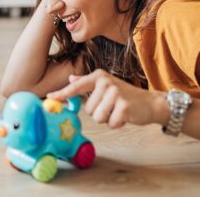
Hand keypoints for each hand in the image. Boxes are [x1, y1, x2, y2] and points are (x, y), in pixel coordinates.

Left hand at [46, 69, 168, 127]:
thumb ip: (87, 83)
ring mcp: (115, 93)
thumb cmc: (126, 96)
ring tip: (118, 110)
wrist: (151, 103)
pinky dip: (117, 124)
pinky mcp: (124, 106)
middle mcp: (106, 82)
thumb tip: (71, 78)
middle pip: (88, 110)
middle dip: (99, 113)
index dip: (62, 94)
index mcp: (98, 76)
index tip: (49, 97)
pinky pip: (111, 123)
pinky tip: (126, 115)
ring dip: (108, 119)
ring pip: (98, 118)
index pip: (76, 87)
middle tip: (113, 106)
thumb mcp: (106, 86)